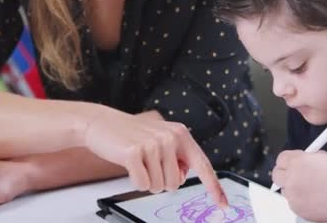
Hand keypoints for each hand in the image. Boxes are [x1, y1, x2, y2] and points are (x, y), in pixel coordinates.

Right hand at [83, 109, 227, 206]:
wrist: (103, 123)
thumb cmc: (133, 135)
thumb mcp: (161, 140)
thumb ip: (177, 157)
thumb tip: (181, 177)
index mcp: (181, 134)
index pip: (202, 165)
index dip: (214, 187)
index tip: (224, 203)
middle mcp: (170, 137)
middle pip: (175, 184)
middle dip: (161, 181)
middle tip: (148, 163)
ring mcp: (153, 144)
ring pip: (158, 186)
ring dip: (147, 180)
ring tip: (138, 161)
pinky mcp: (134, 152)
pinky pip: (142, 184)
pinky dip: (135, 181)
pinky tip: (129, 164)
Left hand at [272, 150, 326, 221]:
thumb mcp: (322, 156)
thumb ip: (305, 158)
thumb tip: (299, 160)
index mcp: (296, 161)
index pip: (281, 159)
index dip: (287, 162)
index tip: (291, 164)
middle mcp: (291, 177)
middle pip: (277, 175)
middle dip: (284, 175)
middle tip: (293, 176)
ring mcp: (292, 194)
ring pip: (285, 190)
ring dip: (293, 189)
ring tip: (310, 189)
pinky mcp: (296, 208)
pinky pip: (293, 202)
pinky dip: (300, 201)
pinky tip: (314, 198)